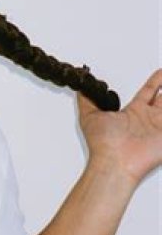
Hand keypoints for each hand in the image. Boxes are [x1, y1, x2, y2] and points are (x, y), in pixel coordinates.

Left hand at [78, 69, 161, 185]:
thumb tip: (81, 87)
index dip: (155, 81)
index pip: (147, 92)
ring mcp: (159, 128)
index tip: (160, 72)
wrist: (116, 162)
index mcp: (133, 112)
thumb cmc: (103, 143)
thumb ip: (86, 100)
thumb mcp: (89, 116)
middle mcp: (148, 119)